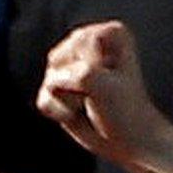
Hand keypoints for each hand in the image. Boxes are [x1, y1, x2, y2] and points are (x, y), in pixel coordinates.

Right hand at [37, 21, 168, 165]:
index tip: (112, 77)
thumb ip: (76, 73)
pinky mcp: (58, 90)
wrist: (129, 139)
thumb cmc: (127, 109)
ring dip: (69, 100)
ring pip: (49, 80)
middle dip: (75, 82)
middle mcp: (85, 44)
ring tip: (90, 103)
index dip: (93, 64)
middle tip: (99, 93)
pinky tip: (78, 112)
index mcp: (107, 33)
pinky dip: (60, 112)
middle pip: (59, 58)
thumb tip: (51, 84)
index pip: (81, 42)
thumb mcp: (106, 83)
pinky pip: (44, 99)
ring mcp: (69, 67)